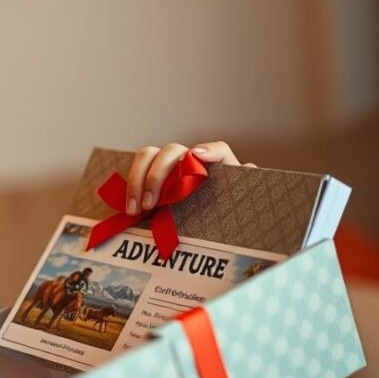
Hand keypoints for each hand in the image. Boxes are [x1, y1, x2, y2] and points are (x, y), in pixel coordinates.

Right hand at [124, 141, 255, 214]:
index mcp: (216, 166)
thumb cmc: (223, 213)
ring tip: (135, 209)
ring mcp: (168, 168)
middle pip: (171, 151)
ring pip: (147, 156)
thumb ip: (244, 185)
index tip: (197, 157)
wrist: (209, 227)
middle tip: (151, 204)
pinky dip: (129, 188)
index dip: (208, 151)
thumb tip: (249, 168)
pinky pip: (135, 173)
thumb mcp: (235, 204)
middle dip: (156, 175)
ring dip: (137, 179)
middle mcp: (190, 161)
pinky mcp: (150, 180)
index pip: (218, 150)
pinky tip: (129, 208)